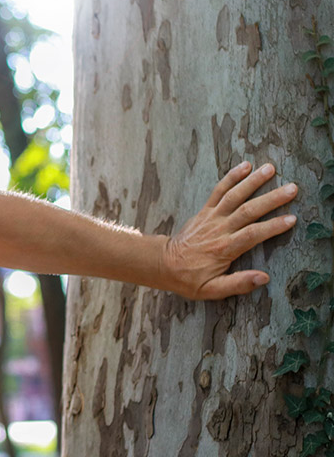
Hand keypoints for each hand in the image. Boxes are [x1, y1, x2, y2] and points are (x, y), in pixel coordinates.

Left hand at [163, 162, 297, 299]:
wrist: (163, 264)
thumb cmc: (189, 279)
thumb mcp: (212, 290)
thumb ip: (238, 284)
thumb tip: (264, 278)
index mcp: (225, 249)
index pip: (253, 234)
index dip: (273, 226)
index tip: (292, 219)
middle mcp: (219, 229)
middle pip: (248, 210)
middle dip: (271, 199)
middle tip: (292, 188)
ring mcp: (211, 217)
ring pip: (234, 195)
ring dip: (253, 181)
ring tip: (270, 168)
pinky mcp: (205, 211)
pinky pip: (218, 190)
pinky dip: (231, 177)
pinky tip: (245, 166)